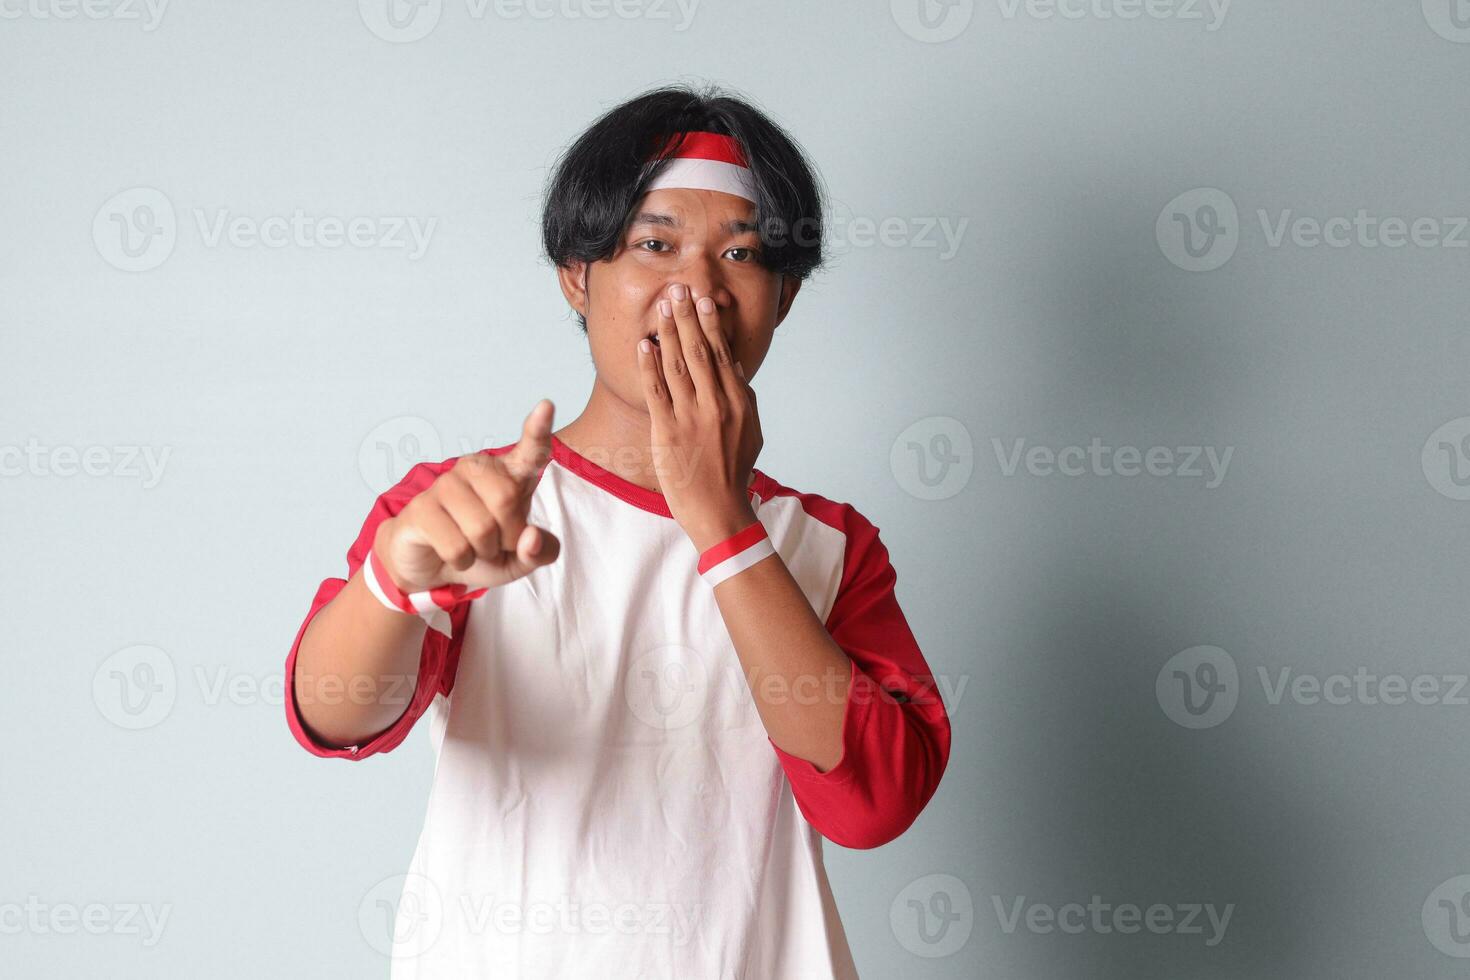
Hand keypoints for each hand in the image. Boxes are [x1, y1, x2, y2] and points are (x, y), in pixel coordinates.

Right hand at [372, 400, 561, 591]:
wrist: (432, 567)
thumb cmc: (481, 553)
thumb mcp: (520, 560)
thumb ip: (539, 552)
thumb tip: (531, 537)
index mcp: (509, 475)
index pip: (530, 450)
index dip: (538, 430)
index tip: (546, 407)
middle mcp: (477, 470)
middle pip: (506, 501)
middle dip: (507, 538)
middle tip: (494, 544)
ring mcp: (446, 484)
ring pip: (481, 528)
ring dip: (482, 552)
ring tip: (471, 547)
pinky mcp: (421, 507)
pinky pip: (456, 546)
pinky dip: (461, 561)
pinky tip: (450, 553)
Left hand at [637, 281, 763, 551]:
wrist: (720, 511)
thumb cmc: (734, 474)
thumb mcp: (751, 434)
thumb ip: (744, 399)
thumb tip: (736, 366)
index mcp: (739, 403)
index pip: (723, 354)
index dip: (711, 325)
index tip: (703, 301)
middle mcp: (717, 404)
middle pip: (700, 351)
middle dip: (687, 318)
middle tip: (678, 290)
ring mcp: (692, 417)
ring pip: (678, 365)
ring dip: (668, 332)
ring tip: (661, 306)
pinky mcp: (668, 432)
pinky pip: (656, 391)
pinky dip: (649, 365)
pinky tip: (644, 345)